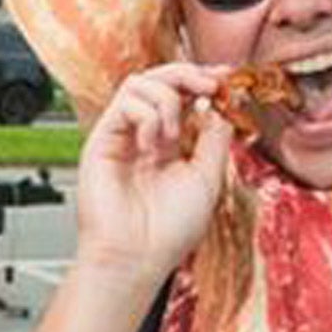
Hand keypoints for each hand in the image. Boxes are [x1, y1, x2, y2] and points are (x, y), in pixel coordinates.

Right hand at [75, 64, 233, 287]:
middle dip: (190, 73)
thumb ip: (215, 138)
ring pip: (141, 82)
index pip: (184, 96)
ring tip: (175, 136)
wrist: (136, 257)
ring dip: (168, 100)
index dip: (205, 81)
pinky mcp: (103, 139)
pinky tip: (152, 145)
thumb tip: (220, 104)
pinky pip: (125, 102)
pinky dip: (148, 116)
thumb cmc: (167, 232)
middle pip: (162, 79)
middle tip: (211, 83)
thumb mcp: (208, 178)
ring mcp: (123, 136)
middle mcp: (146, 136)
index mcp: (171, 146)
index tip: (228, 77)